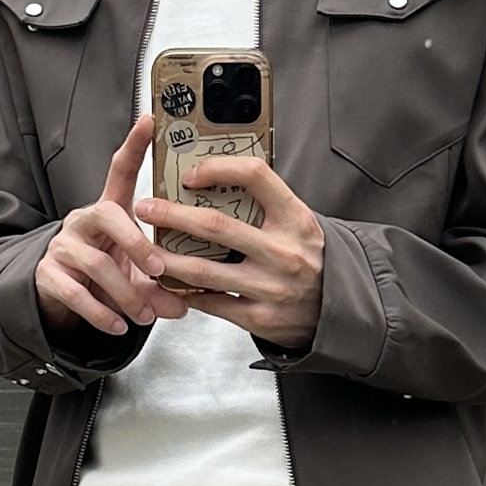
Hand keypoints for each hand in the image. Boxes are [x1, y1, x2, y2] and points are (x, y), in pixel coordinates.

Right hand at [34, 115, 193, 337]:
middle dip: (137, 243)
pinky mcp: (49, 275)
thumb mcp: (132, 276)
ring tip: (145, 316)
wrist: (55, 296)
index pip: (119, 172)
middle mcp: (84, 222)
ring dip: (126, 293)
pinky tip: (119, 326)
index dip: (134, 146)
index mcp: (108, 212)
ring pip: (97, 264)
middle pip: (108, 216)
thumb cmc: (103, 275)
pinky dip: (101, 314)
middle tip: (160, 270)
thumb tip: (184, 305)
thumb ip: (158, 288)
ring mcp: (64, 246)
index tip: (149, 121)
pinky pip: (76, 293)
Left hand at [135, 153, 324, 348]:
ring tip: (146, 250)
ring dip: (167, 259)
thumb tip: (216, 178)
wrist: (339, 310)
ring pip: (204, 270)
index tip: (190, 174)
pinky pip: (212, 303)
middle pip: (215, 225)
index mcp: (294, 218)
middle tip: (146, 207)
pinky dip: (186, 292)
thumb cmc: (310, 259)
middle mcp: (283, 251)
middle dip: (172, 214)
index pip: (254, 176)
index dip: (217, 168)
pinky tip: (170, 282)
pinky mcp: (259, 318)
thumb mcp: (299, 222)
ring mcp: (270, 287)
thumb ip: (266, 204)